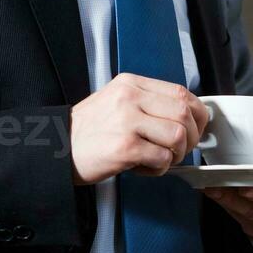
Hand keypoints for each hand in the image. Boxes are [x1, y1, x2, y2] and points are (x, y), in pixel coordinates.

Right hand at [69, 74, 209, 183]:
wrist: (55, 148)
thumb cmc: (89, 130)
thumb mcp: (117, 102)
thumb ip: (149, 103)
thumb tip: (186, 115)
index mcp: (131, 83)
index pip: (182, 92)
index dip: (197, 114)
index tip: (195, 128)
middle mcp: (130, 97)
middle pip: (184, 113)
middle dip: (191, 137)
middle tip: (179, 149)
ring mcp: (127, 121)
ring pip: (177, 136)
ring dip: (176, 154)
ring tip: (159, 159)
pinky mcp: (124, 147)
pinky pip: (162, 158)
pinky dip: (160, 169)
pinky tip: (144, 168)